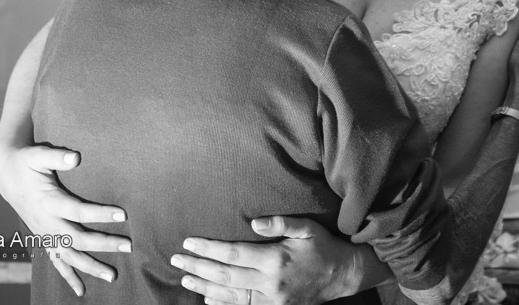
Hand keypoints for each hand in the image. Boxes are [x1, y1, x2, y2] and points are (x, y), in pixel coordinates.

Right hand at [0, 143, 130, 295]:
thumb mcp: (37, 155)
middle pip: (77, 239)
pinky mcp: (44, 238)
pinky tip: (81, 290)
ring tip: (112, 276)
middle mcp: (46, 222)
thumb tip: (75, 157)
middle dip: (104, 244)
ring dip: (90, 267)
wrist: (6, 176)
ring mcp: (45, 234)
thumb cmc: (26, 163)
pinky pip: (56, 262)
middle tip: (129, 246)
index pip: (78, 211)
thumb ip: (56, 157)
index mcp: (48, 202)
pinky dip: (68, 276)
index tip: (124, 214)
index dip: (100, 214)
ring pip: (68, 256)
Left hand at [170, 216, 356, 304]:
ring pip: (230, 296)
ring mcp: (272, 300)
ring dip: (204, 287)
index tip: (189, 242)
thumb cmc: (323, 246)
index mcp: (275, 259)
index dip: (208, 249)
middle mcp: (270, 283)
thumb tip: (253, 222)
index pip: (232, 254)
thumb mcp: (306, 227)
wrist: (343, 275)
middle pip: (225, 276)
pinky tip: (207, 298)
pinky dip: (223, 304)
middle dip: (197, 267)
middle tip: (176, 259)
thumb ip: (280, 223)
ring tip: (183, 279)